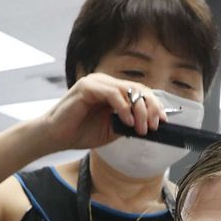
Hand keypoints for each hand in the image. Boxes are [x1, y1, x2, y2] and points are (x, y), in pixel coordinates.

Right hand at [34, 73, 167, 152]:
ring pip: (127, 90)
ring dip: (139, 110)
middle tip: (155, 125)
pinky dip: (123, 107)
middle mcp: (105, 82)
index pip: (139, 92)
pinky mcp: (87, 86)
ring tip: (142, 128)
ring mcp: (96, 82)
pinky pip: (112, 93)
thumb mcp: (112, 129)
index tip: (163, 121)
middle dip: (150, 107)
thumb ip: (128, 123)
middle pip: (137, 88)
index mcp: (112, 91)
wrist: (56, 137)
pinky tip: (127, 121)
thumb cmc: (81, 132)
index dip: (154, 105)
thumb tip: (150, 125)